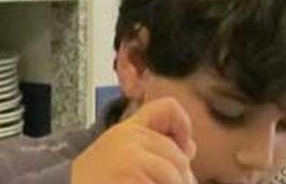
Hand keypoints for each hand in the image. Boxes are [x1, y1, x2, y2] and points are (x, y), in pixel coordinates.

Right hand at [72, 97, 197, 183]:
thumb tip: (190, 148)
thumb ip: (154, 147)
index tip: (183, 147)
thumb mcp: (121, 156)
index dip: (183, 125)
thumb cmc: (95, 181)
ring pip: (176, 175)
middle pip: (179, 155)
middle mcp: (129, 139)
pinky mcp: (132, 179)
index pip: (168, 108)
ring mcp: (130, 160)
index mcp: (127, 130)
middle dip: (181, 177)